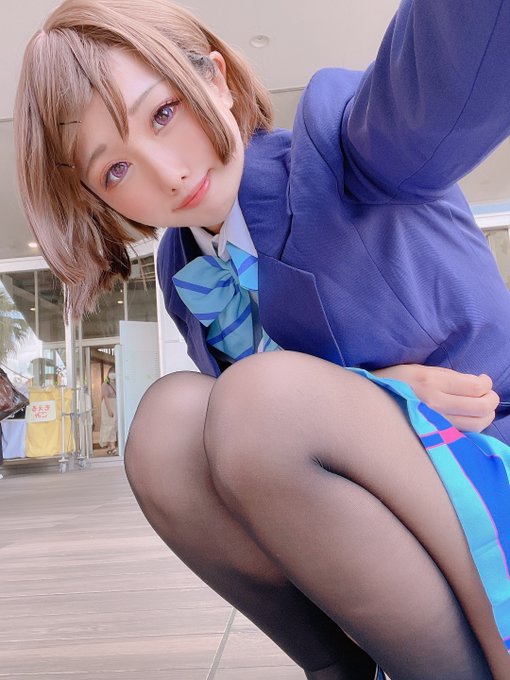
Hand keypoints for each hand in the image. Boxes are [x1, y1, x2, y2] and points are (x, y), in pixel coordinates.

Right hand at [372, 364, 499, 431]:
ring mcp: (433, 423)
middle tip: (487, 395)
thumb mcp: (420, 369)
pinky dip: (472, 426)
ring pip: (477, 425)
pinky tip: (466, 418)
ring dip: (485, 415)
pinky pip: (463, 435)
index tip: (483, 381)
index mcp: (431, 382)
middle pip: (482, 408)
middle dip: (491, 400)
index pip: (476, 387)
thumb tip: (480, 383)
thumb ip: (451, 376)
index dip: (486, 384)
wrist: (367, 405)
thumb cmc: (395, 383)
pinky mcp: (432, 436)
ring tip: (479, 407)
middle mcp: (434, 404)